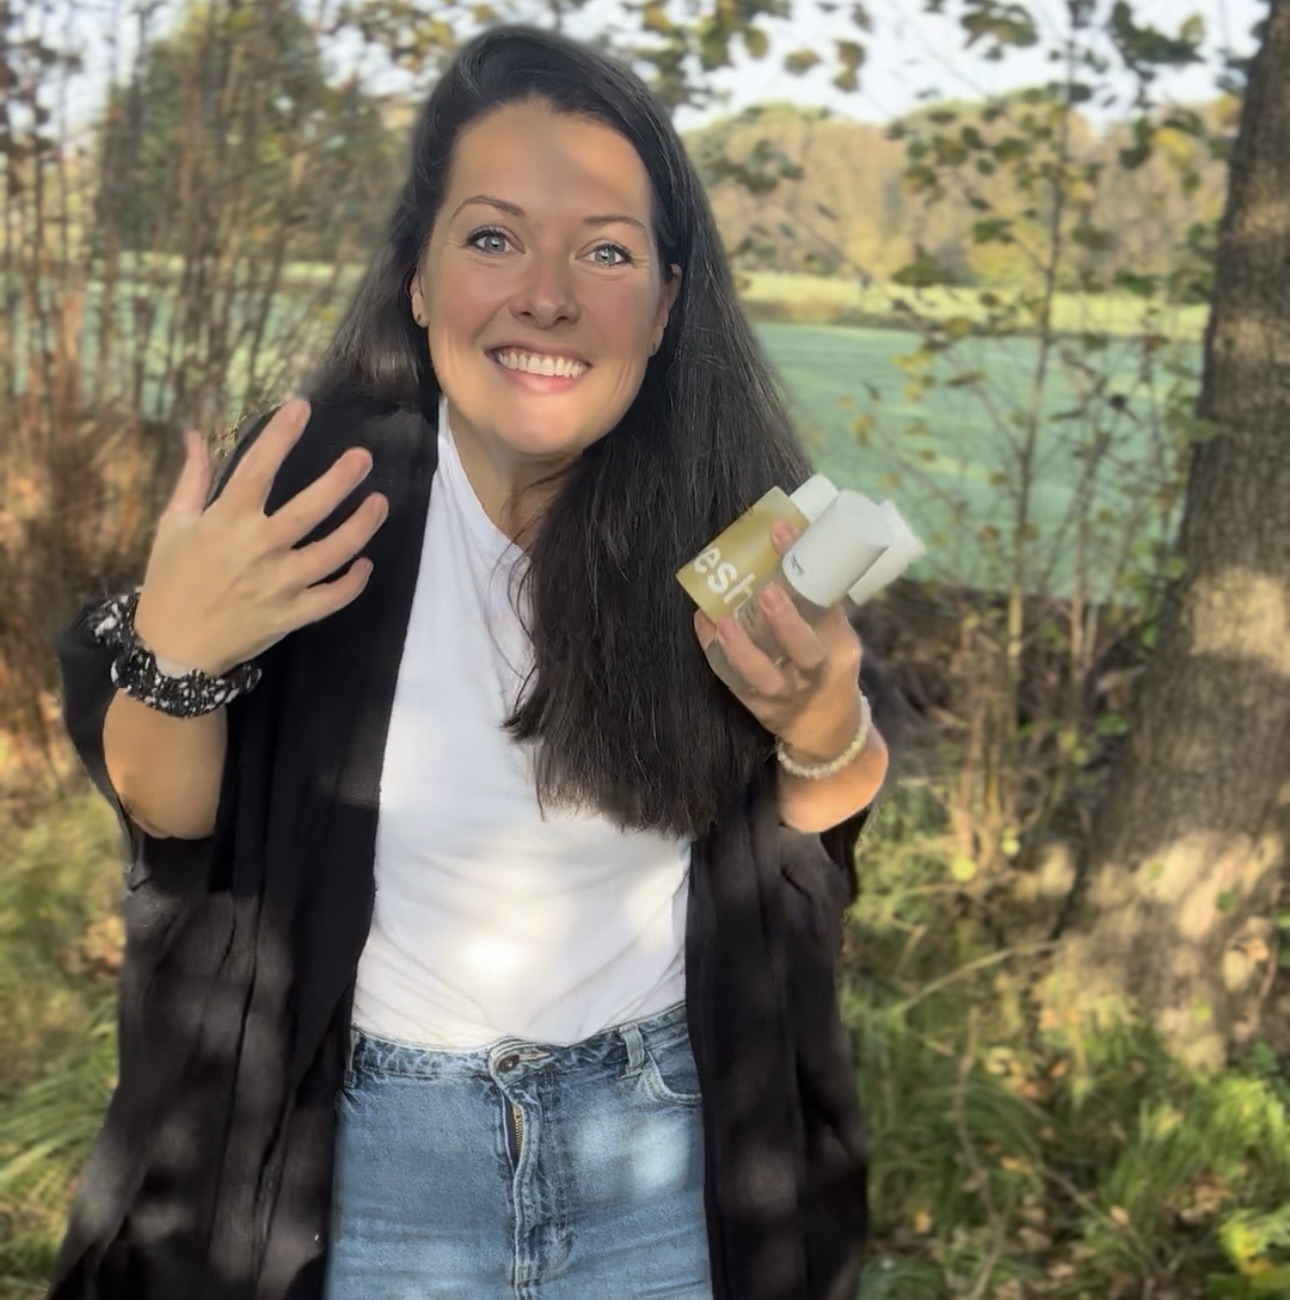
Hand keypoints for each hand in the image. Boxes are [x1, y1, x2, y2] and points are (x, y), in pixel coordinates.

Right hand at [132, 398, 388, 676]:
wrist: (175, 649)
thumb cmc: (172, 580)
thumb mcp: (174, 526)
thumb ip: (192, 480)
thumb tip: (196, 435)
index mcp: (226, 521)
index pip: (257, 468)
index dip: (280, 436)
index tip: (302, 408)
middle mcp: (258, 548)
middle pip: (308, 509)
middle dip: (339, 481)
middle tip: (364, 458)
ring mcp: (279, 584)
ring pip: (331, 552)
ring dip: (360, 527)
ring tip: (380, 503)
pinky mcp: (292, 615)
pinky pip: (331, 598)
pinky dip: (352, 583)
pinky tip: (366, 564)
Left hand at [692, 520, 864, 761]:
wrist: (828, 731)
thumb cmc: (829, 667)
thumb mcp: (838, 639)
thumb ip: (817, 605)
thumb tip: (786, 545)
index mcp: (841, 648)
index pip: (831, 607)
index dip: (810, 572)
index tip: (784, 531)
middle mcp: (815, 674)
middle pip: (804, 651)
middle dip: (785, 621)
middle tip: (765, 592)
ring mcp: (785, 695)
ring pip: (763, 677)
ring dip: (740, 649)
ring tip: (722, 620)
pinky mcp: (759, 708)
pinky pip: (735, 683)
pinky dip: (717, 654)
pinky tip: (705, 626)